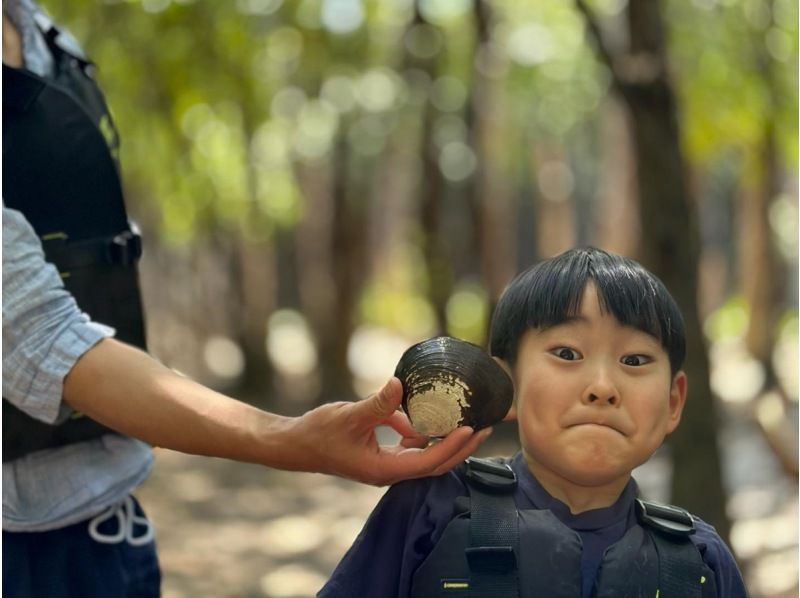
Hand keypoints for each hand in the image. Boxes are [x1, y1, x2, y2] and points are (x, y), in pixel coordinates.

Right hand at [292, 377, 491, 485]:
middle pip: (435, 464)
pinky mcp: (383, 455)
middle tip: (484, 427)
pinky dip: (425, 434)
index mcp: (384, 469)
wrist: (296, 445)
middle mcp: (390, 471)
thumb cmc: (319, 432)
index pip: (428, 461)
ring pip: (426, 457)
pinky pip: (412, 447)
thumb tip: (399, 383)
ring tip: (468, 421)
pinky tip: (430, 417)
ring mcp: (387, 465)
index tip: (470, 429)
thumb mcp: (349, 414)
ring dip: (447, 441)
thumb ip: (377, 403)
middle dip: (461, 447)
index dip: (451, 447)